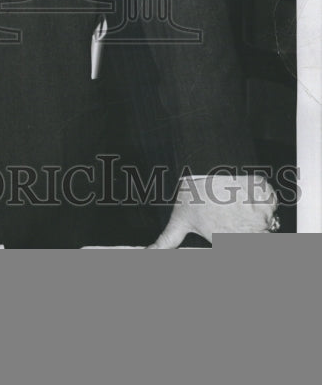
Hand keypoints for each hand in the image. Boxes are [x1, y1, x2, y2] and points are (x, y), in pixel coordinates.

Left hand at [148, 173, 278, 247]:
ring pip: (268, 217)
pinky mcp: (268, 196)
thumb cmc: (190, 194)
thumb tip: (148, 254)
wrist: (203, 164)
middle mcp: (251, 234)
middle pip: (262, 234)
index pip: (248, 246)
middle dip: (251, 224)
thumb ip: (166, 243)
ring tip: (235, 199)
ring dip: (256, 209)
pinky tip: (243, 189)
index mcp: (232, 243)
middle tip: (233, 211)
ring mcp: (261, 215)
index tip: (235, 229)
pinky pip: (271, 200)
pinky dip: (262, 194)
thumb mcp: (177, 221)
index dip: (243, 236)